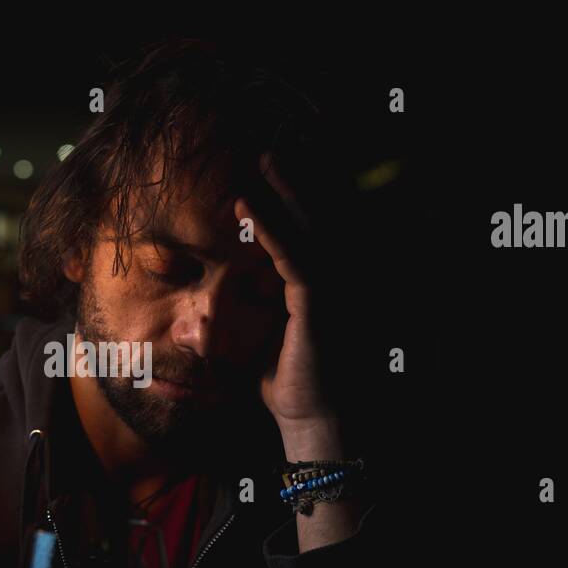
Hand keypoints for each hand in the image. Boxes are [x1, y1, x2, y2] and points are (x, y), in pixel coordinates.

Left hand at [235, 152, 342, 454]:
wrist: (314, 421)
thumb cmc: (290, 381)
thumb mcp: (268, 332)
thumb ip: (257, 302)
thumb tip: (224, 289)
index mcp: (332, 281)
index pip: (321, 225)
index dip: (302, 192)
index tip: (274, 165)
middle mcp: (342, 277)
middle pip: (324, 213)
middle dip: (300, 178)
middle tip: (271, 146)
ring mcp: (337, 288)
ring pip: (312, 226)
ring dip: (287, 190)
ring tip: (263, 157)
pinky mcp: (320, 302)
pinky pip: (293, 256)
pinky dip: (270, 227)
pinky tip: (247, 203)